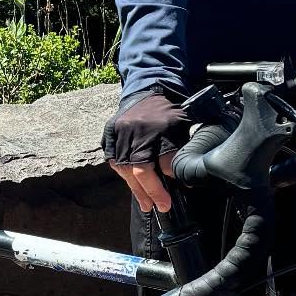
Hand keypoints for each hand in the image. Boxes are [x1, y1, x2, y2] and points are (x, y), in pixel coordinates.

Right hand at [103, 92, 187, 212]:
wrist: (149, 88)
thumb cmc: (170, 111)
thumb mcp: (185, 124)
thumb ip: (183, 148)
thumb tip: (185, 176)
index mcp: (160, 126)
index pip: (165, 159)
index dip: (170, 177)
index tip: (175, 190)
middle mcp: (137, 130)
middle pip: (140, 167)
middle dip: (151, 190)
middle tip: (160, 207)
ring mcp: (120, 132)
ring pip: (125, 167)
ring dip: (136, 188)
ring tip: (147, 204)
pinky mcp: (109, 133)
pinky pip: (114, 160)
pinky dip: (124, 174)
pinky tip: (133, 186)